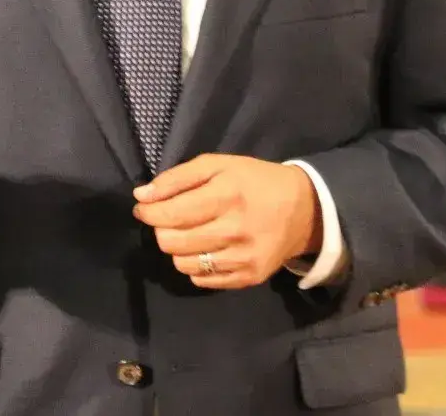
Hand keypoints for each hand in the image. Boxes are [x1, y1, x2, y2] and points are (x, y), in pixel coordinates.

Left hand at [132, 155, 319, 289]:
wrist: (304, 209)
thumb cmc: (254, 182)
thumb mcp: (218, 165)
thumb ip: (177, 178)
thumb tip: (141, 196)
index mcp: (227, 195)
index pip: (170, 214)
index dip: (148, 213)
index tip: (143, 207)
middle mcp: (235, 230)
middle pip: (171, 242)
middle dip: (161, 230)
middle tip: (170, 219)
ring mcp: (243, 258)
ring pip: (182, 264)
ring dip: (177, 249)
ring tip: (188, 234)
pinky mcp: (249, 278)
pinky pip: (202, 280)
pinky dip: (195, 265)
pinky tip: (206, 249)